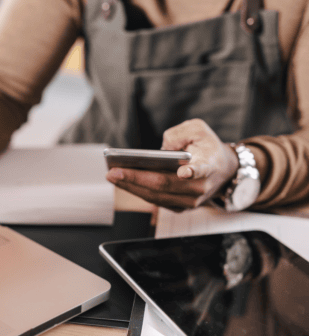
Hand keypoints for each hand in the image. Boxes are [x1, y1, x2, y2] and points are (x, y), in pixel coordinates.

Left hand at [106, 119, 238, 210]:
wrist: (224, 171)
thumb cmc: (207, 147)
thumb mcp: (198, 129)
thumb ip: (179, 133)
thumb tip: (161, 149)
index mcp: (209, 164)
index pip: (202, 169)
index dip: (193, 171)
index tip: (184, 172)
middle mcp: (200, 186)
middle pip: (165, 184)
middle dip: (136, 178)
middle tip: (113, 172)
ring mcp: (190, 200)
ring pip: (156, 196)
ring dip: (131, 187)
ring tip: (111, 176)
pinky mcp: (180, 207)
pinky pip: (155, 200)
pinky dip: (137, 191)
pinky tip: (121, 181)